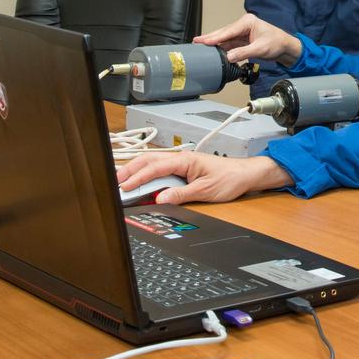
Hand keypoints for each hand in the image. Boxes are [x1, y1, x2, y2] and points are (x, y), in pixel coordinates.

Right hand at [116, 151, 290, 204]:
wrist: (244, 174)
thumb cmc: (229, 178)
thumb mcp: (205, 190)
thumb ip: (181, 195)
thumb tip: (161, 199)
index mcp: (184, 160)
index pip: (155, 167)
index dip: (137, 177)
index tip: (124, 186)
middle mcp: (180, 158)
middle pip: (148, 161)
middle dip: (129, 170)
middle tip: (114, 182)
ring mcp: (180, 163)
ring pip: (152, 164)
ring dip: (136, 171)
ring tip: (121, 181)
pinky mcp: (182, 170)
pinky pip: (160, 170)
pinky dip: (146, 174)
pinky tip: (140, 182)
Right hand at [195, 13, 302, 65]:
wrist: (286, 47)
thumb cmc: (277, 43)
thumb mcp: (260, 49)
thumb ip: (243, 53)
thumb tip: (228, 57)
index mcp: (248, 22)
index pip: (229, 31)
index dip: (216, 37)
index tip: (204, 41)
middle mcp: (243, 25)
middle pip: (224, 33)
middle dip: (210, 38)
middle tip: (196, 41)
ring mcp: (242, 32)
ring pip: (225, 38)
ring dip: (214, 43)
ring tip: (200, 46)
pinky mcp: (243, 40)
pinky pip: (230, 44)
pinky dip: (222, 48)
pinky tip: (214, 51)